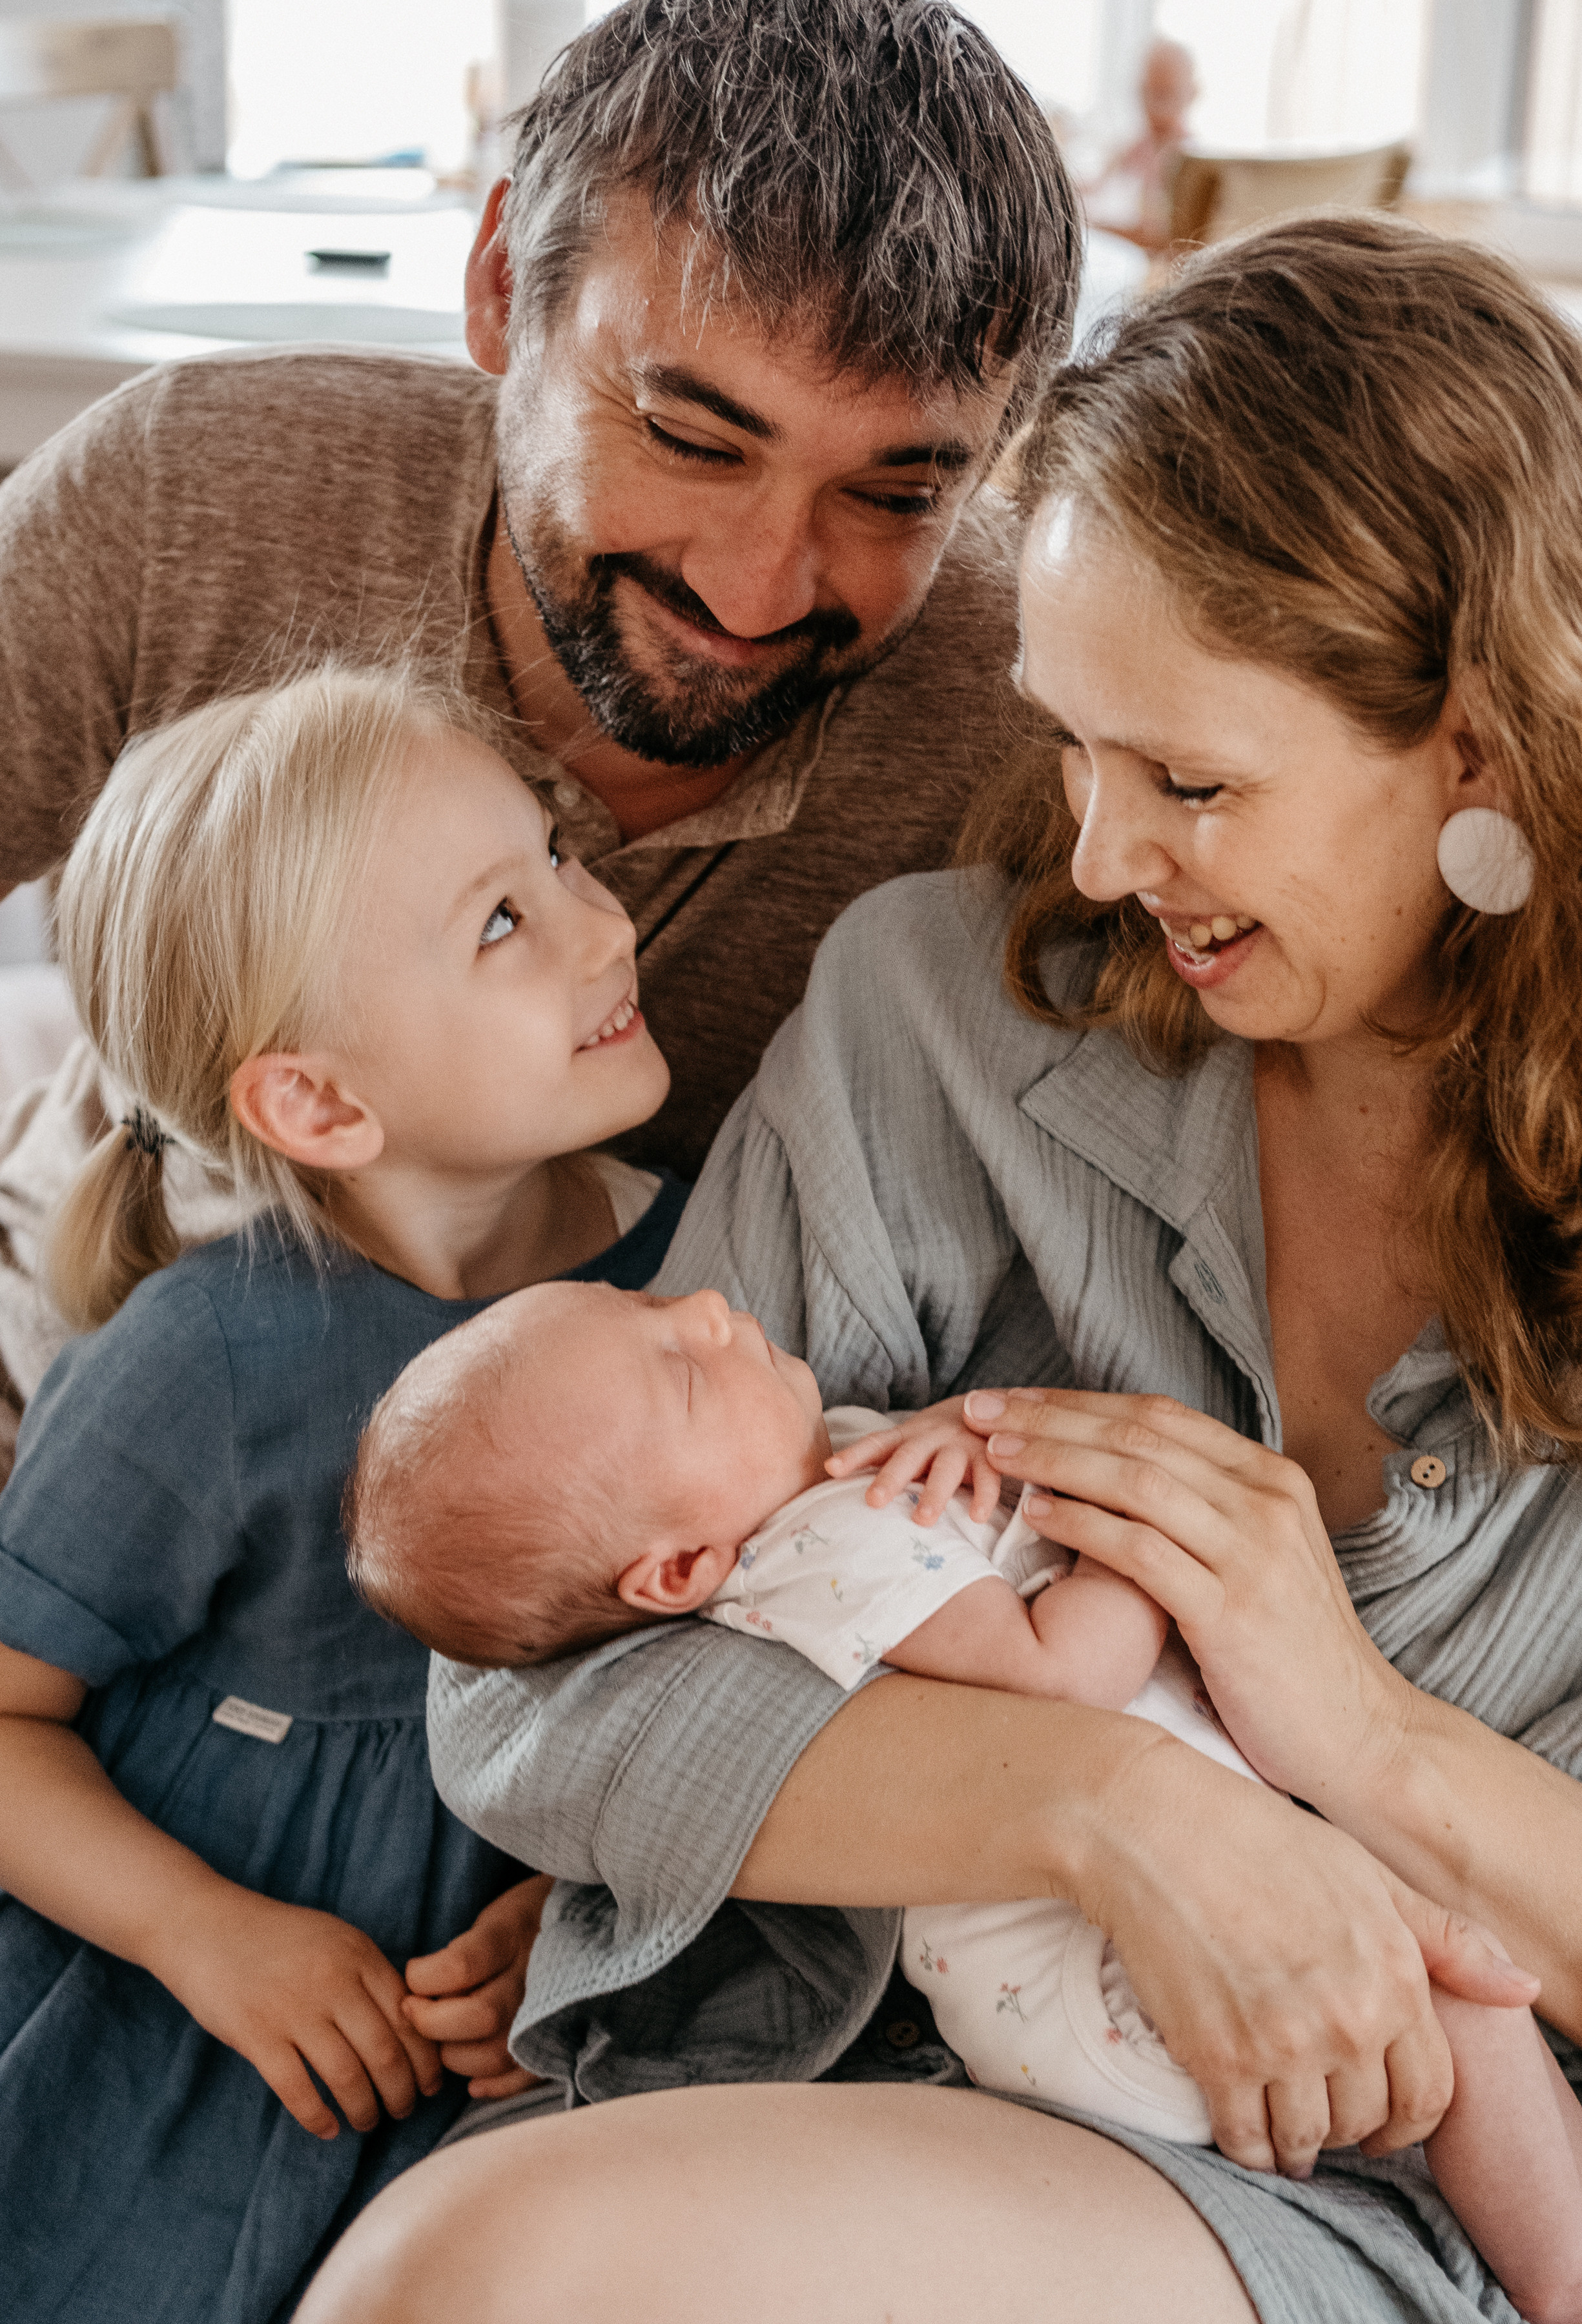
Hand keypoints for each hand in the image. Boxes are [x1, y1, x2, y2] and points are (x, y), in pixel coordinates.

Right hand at [154, 1883, 443, 2139]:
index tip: (430, 2084)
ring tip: (367, 2121)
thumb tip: (412, 2026)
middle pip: (385, 2053)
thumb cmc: (276, 1938)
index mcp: (358, 1955)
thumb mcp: (334, 1940)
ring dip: (364, 2109)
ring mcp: (293, 2008)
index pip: (409, 2017)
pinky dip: (317, 2118)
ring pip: (347, 2077)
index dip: (426, 2059)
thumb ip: (369, 1975)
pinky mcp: (256, 2034)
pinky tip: (327, 2129)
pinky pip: (297, 2089)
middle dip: (402, 2093)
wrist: (205, 1925)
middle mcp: (332, 1980)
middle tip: (403, 2111)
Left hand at [404, 1874, 552, 2099]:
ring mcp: (550, 2012)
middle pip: (479, 2017)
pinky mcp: (561, 2039)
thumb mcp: (497, 1914)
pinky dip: (495, 2086)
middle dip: (433, 2023)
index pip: (461, 1966)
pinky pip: (525, 2077)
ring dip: (456, 2055)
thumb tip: (419, 1991)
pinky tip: (474, 2080)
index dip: (425, 1977)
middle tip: (415, 2012)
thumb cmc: (529, 1918)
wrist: (595, 1923)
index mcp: (514, 1933)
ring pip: (496, 2054)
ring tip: (445, 2039)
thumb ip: (465, 1949)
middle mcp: (534, 1975)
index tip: (413, 1974)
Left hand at [825, 1396, 1001, 1523]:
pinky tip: (977, 1517)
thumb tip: (835, 1486)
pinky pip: (988, 1477)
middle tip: (873, 1501)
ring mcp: (960, 1446)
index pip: (876, 1444)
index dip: (854, 1455)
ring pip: (946, 1468)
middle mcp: (930, 1438)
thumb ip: (883, 1462)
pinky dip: (984, 1496)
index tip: (831, 1469)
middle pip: (908, 1457)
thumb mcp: (908, 1444)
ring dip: (934, 1492)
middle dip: (891, 1478)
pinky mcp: (988, 1457)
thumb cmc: (934, 1441)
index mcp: (906, 1436)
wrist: (986, 1407)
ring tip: (922, 1520)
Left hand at [960, 1386, 1405, 1807]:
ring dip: (1056, 1459)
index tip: (1014, 1399)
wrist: (1361, 1735)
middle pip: (1139, 1434)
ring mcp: (1252, 1553)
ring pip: (1136, 1479)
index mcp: (1271, 1479)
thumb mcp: (1258, 1559)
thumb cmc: (1290, 1653)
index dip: (1079, 1401)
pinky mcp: (1233, 1611)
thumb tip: (1113, 1474)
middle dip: (1052, 1416)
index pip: (1159, 1416)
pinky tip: (1037, 1513)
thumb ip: (1203, 1511)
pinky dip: (1083, 1524)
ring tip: (996, 1452)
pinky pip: (1141, 1551)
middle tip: (980, 1408)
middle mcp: (1266, 1501)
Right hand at [1080, 1727, 1540, 2175]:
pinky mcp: (1218, 2059)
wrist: (1153, 1826)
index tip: (1380, 2120)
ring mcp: (1283, 2044)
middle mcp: (1348, 2020)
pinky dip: (1249, 2147)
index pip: (1431, 2093)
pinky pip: (1246, 2141)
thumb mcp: (1366, 1873)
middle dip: (1349, 2126)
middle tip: (1323, 2109)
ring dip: (1299, 2143)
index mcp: (1394, 1976)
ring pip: (1310, 2139)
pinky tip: (1243, 2127)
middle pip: (1366, 2121)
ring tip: (1283, 2125)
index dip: (1407, 2118)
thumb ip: (1446, 1938)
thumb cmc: (1259, 1837)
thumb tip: (1521, 1988)